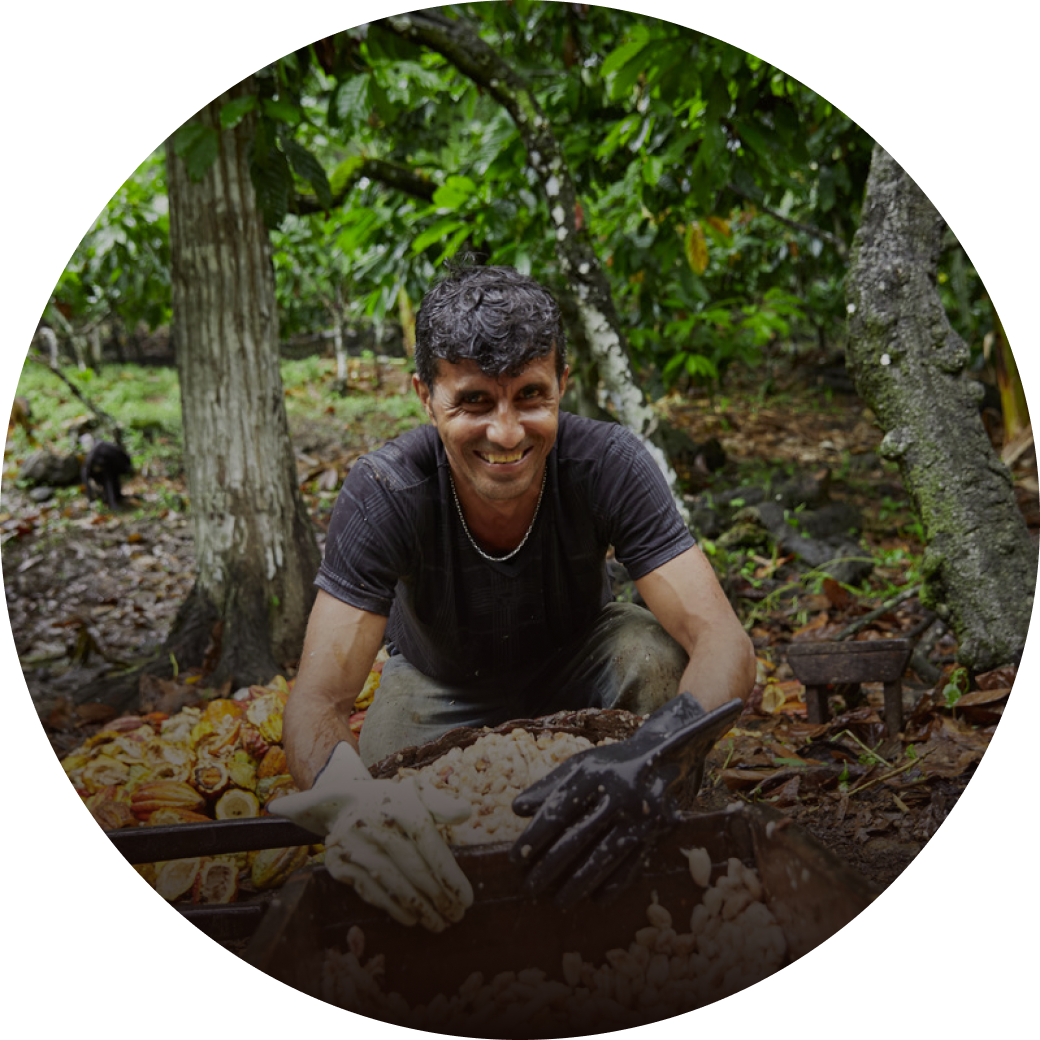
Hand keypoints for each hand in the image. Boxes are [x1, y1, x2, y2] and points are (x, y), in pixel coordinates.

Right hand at [270, 743, 473, 931]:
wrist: (339, 803)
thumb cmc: (389, 802)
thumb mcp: (414, 793)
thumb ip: (440, 804)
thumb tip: (466, 813)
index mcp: (403, 809)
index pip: (432, 847)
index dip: (450, 876)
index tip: (467, 899)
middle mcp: (380, 829)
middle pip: (416, 870)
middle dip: (440, 898)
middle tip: (457, 916)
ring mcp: (359, 848)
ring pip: (396, 885)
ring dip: (420, 909)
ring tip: (439, 924)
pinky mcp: (342, 865)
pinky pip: (372, 892)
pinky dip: (393, 908)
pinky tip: (411, 919)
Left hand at [509, 694, 742, 908]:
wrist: (666, 757)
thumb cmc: (613, 764)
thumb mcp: (581, 765)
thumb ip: (549, 786)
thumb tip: (517, 809)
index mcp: (594, 773)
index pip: (558, 810)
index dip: (534, 837)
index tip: (515, 859)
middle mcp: (619, 792)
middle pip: (578, 838)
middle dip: (550, 867)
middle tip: (529, 888)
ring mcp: (642, 814)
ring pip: (604, 857)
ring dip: (579, 884)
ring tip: (559, 902)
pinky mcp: (660, 831)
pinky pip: (633, 865)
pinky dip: (614, 885)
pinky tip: (596, 899)